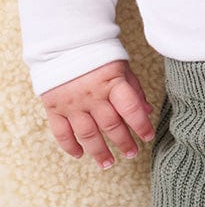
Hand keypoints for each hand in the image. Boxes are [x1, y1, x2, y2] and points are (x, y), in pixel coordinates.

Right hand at [40, 60, 154, 168]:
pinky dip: (70, 146)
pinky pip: (61, 132)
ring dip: (99, 151)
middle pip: (110, 125)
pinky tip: (80, 154)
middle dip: (123, 142)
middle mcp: (92, 95)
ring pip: (87, 134)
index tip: (148, 137)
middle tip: (131, 153)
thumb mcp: (121, 67)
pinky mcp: (54, 107)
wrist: (64, 43)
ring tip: (108, 163)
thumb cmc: (98, 56)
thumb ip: (134, 89)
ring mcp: (72, 103)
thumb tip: (147, 111)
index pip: (130, 109)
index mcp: (112, 82)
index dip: (141, 125)